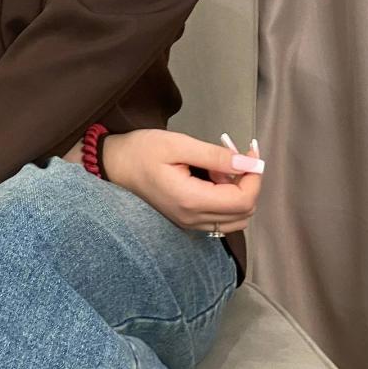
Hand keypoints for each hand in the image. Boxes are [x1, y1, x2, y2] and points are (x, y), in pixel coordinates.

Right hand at [70, 129, 263, 233]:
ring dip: (238, 193)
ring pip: (235, 219)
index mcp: (191, 200)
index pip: (243, 200)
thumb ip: (214, 156)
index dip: (254, 177)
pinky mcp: (187, 221)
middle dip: (248, 184)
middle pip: (244, 213)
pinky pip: (220, 218)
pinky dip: (226, 199)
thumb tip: (248, 164)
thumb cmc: (141, 151)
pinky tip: (212, 179)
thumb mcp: (177, 144)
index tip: (251, 152)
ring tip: (220, 168)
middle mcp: (193, 219)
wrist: (113, 166)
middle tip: (235, 157)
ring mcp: (189, 224)